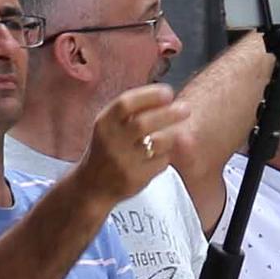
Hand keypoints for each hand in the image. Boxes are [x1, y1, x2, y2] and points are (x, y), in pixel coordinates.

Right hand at [77, 81, 192, 206]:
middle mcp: (111, 142)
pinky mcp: (135, 178)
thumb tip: (168, 96)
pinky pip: (161, 162)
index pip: (125, 103)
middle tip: (186, 108)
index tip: (168, 92)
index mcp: (104, 123)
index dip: (149, 95)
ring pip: (158, 143)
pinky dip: (165, 156)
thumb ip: (134, 111)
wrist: (93, 186)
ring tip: (173, 134)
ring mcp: (122, 162)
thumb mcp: (111, 125)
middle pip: (144, 123)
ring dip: (171, 136)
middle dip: (169, 113)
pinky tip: (158, 156)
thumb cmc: (109, 147)